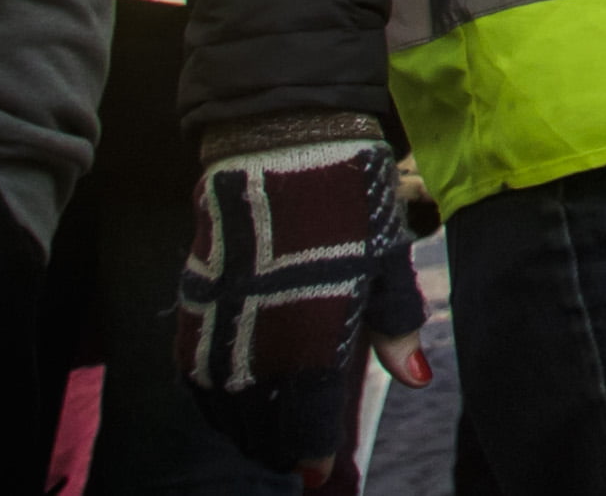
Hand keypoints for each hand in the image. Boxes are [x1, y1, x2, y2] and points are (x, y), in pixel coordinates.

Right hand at [182, 119, 429, 486]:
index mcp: (312, 334)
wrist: (279, 143)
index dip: (313, 453)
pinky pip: (191, 373)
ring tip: (266, 437)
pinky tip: (229, 399)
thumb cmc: (347, 199)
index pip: (307, 421)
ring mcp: (218, 324)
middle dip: (278, 447)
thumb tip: (414, 381)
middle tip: (297, 458)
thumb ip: (395, 325)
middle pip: (260, 423)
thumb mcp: (385, 258)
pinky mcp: (192, 304)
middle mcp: (258, 339)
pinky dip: (210, 398)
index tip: (320, 474)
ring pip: (221, 405)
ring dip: (242, 429)